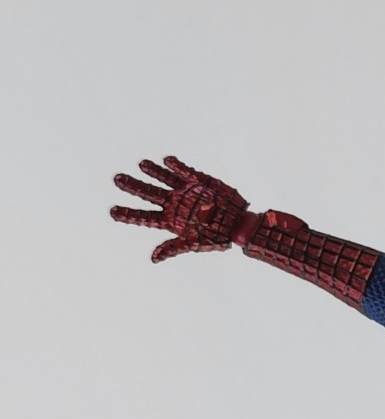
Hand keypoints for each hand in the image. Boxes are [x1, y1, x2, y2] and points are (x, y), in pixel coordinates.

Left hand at [110, 155, 254, 262]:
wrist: (238, 224)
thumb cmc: (216, 237)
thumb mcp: (193, 244)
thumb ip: (172, 248)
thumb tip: (153, 258)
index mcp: (170, 220)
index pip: (144, 216)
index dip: (128, 214)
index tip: (112, 211)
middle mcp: (174, 203)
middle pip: (148, 194)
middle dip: (133, 187)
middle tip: (117, 179)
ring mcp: (185, 191)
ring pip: (163, 179)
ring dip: (152, 171)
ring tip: (141, 164)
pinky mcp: (198, 180)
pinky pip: (185, 171)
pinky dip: (176, 166)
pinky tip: (167, 161)